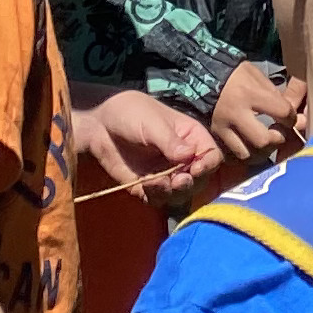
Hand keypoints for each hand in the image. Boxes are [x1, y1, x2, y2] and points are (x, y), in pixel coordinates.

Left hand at [74, 89, 222, 206]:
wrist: (101, 125)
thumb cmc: (131, 113)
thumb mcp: (152, 122)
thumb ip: (169, 141)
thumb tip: (189, 156)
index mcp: (191, 138)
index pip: (211, 156)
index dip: (208, 165)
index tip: (196, 168)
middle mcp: (183, 159)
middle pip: (200, 180)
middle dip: (190, 183)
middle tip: (178, 181)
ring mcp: (166, 174)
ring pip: (180, 194)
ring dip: (172, 193)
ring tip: (157, 183)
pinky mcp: (149, 187)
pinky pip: (159, 200)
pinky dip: (155, 197)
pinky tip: (145, 185)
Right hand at [208, 61, 306, 164]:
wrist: (207, 77)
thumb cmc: (238, 76)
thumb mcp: (259, 78)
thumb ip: (277, 98)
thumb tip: (295, 119)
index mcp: (250, 93)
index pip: (281, 112)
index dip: (291, 118)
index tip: (290, 118)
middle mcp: (236, 112)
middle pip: (263, 141)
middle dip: (277, 140)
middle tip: (279, 134)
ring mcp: (224, 126)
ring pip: (248, 154)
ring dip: (262, 152)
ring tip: (267, 142)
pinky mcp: (217, 135)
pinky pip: (235, 155)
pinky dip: (247, 153)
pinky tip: (252, 146)